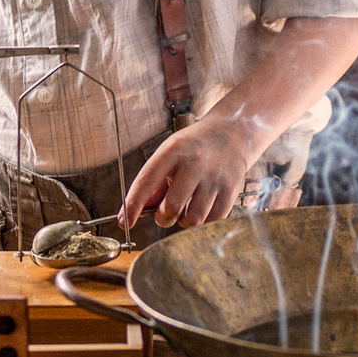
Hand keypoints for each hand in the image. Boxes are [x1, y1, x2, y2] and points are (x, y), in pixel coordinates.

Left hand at [121, 118, 258, 231]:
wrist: (231, 134)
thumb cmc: (193, 148)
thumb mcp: (169, 154)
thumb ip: (154, 183)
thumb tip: (139, 212)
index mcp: (173, 150)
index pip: (147, 181)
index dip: (133, 205)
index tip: (125, 223)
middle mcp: (194, 163)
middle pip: (171, 207)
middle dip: (163, 218)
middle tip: (165, 213)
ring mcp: (214, 177)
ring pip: (193, 219)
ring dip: (184, 221)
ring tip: (187, 208)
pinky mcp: (231, 189)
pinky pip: (212, 221)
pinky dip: (203, 222)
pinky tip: (203, 207)